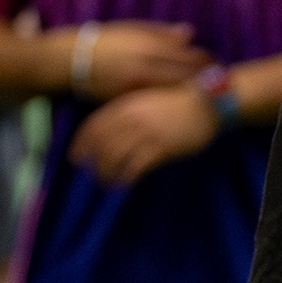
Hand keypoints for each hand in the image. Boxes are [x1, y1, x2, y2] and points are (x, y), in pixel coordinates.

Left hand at [69, 82, 221, 185]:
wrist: (206, 102)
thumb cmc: (178, 100)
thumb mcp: (148, 99)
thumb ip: (130, 111)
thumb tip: (115, 129)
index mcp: (127, 105)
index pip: (94, 125)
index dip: (81, 144)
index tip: (75, 157)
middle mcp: (132, 118)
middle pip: (101, 144)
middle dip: (92, 162)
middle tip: (91, 175)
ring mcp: (146, 133)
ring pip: (115, 156)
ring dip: (107, 173)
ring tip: (107, 183)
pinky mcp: (161, 147)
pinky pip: (136, 166)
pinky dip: (126, 177)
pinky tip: (124, 183)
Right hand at [75, 21, 205, 99]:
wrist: (76, 59)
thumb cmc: (108, 41)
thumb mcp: (134, 30)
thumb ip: (162, 33)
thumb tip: (190, 33)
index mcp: (148, 44)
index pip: (187, 54)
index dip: (205, 61)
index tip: (216, 63)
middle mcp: (145, 63)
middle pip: (184, 74)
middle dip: (204, 79)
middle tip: (219, 82)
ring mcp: (137, 83)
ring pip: (172, 90)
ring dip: (190, 91)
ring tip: (205, 94)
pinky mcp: (128, 98)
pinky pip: (154, 100)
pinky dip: (169, 100)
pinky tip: (179, 102)